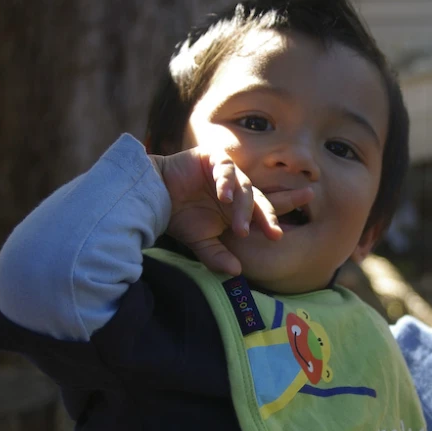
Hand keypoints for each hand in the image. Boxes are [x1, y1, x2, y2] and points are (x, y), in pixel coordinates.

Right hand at [149, 148, 312, 274]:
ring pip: (245, 188)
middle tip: (274, 234)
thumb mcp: (201, 242)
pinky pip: (226, 170)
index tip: (279, 237)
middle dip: (268, 217)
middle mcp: (237, 191)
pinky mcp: (215, 158)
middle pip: (261, 200)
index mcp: (239, 209)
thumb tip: (236, 272)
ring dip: (243, 209)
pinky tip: (223, 197)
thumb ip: (218, 257)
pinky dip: (226, 183)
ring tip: (240, 229)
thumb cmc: (178, 217)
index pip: (263, 213)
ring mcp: (228, 173)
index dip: (273, 222)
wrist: (152, 197)